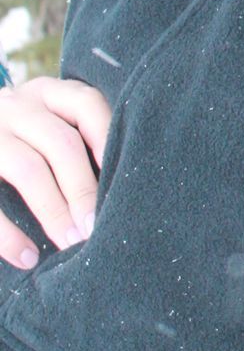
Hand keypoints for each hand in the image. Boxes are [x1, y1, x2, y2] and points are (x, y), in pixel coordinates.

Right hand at [0, 76, 110, 269]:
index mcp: (44, 93)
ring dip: (54, 211)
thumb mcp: (42, 122)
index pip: (87, 105)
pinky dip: (8, 234)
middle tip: (96, 229)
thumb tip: (119, 190)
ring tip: (71, 243)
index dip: (108, 140)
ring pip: (29, 169)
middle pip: (62, 144)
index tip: (124, 179)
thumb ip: (73, 139)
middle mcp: (16, 106)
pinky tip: (27, 257)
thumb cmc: (20, 140)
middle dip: (83, 190)